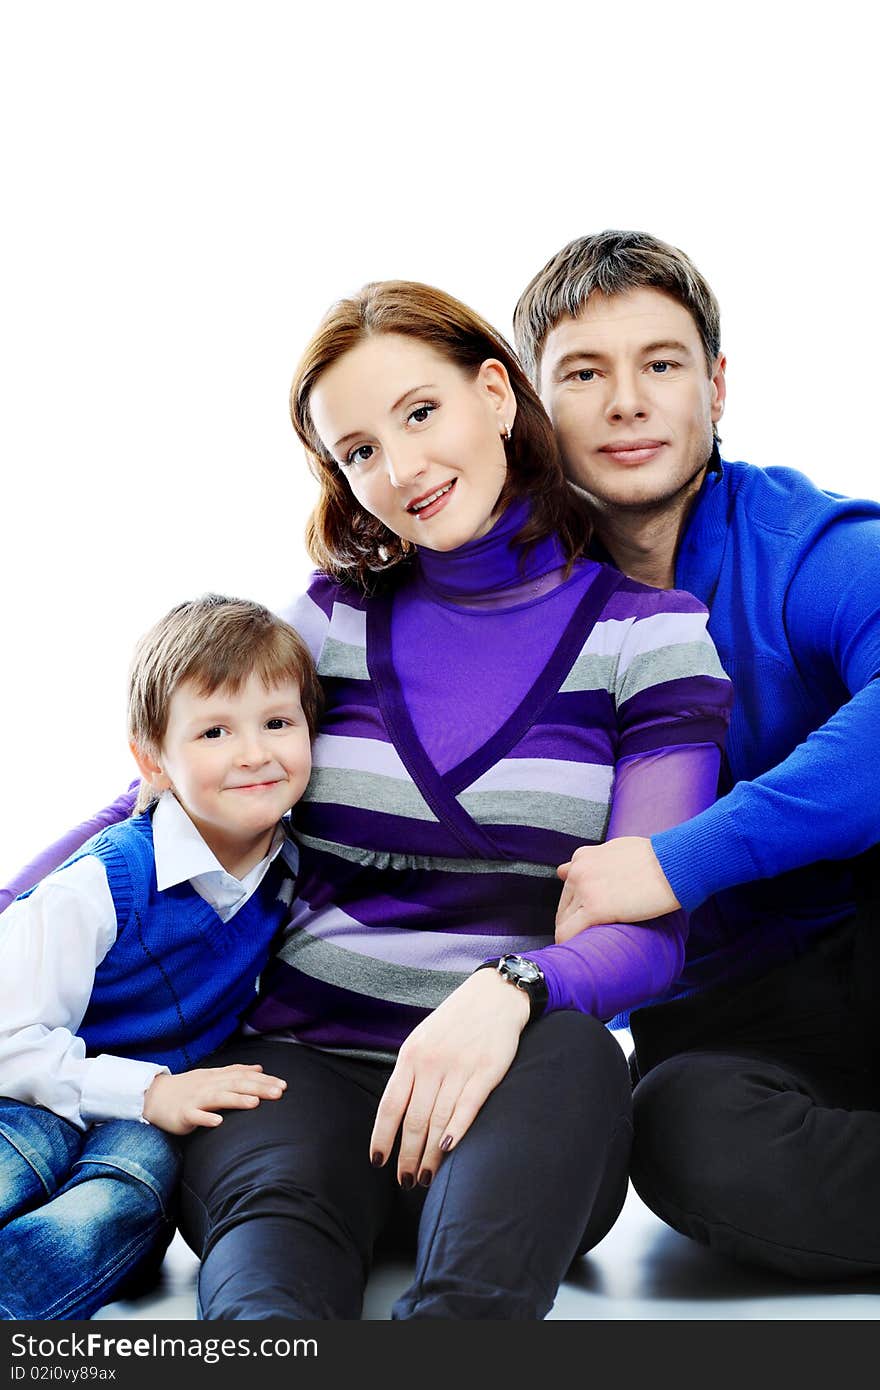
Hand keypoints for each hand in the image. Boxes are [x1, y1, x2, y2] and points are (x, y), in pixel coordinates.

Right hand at [143, 1063, 286, 1134]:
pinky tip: (219, 1123)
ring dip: (236, 1100)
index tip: (284, 1085)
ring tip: (255, 1103)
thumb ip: (235, 1071)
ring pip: (218, 1098)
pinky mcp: (183, 1114)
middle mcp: (208, 1085)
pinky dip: (206, 1118)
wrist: (154, 1097)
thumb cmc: (187, 1088)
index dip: (264, 1079)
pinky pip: (195, 1116)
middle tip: (279, 1093)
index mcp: (217, 1077)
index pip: (244, 1075)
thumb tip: (259, 1067)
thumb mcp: (212, 1076)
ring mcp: (195, 1099)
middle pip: (236, 1084)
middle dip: (258, 1087)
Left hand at [369, 969, 529, 1187]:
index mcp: (411, 1055)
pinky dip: (456, 1132)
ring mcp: (459, 1067)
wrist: (494, 995)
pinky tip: (447, 1151)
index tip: (378, 1161)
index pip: (390, 1105)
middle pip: (414, 1120)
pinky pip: (467, 1108)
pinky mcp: (486, 1071)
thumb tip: (396, 1114)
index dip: (382, 1136)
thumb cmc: (455, 1022)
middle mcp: (432, 1063)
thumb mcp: (423, 1039)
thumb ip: (410, 1073)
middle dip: (407, 1156)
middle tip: (406, 1180)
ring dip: (430, 1154)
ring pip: (438, 1121)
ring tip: (425, 1177)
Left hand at [555, 837, 680, 942]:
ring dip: (574, 935)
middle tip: (590, 936)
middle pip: (564, 906)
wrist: (674, 864)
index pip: (567, 886)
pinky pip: (568, 933)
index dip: (577, 905)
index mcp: (583, 857)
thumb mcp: (617, 849)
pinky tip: (583, 953)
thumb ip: (594, 860)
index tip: (586, 917)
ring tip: (589, 946)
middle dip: (574, 922)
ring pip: (563, 921)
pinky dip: (571, 944)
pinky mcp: (595, 909)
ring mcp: (584, 890)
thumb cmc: (656, 857)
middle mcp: (578, 871)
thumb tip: (568, 871)